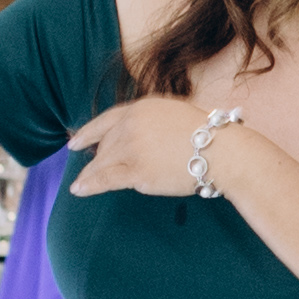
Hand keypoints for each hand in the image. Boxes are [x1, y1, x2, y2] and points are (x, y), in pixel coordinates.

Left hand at [67, 94, 222, 195]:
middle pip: (105, 144)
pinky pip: (105, 179)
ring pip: (102, 162)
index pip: (106, 120)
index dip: (89, 132)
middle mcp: (131, 125)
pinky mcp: (136, 171)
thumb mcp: (176, 112)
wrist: (222, 151)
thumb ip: (154, 120)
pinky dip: (89, 185)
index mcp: (141, 108)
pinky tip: (79, 190)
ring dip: (90, 174)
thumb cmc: (210, 135)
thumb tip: (144, 134)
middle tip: (91, 169)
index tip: (76, 141)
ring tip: (79, 184)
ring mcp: (132, 148)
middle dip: (97, 158)